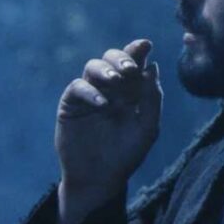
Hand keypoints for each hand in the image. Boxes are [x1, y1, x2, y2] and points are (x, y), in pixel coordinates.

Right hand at [55, 39, 162, 223]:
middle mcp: (110, 88)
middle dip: (121, 58)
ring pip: (93, 66)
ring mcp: (90, 94)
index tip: (146, 44)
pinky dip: (90, 91)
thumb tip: (152, 67)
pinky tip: (102, 103)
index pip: (134, 63)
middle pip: (112, 58)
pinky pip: (77, 87)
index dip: (138, 50)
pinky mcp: (71, 104)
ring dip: (105, 69)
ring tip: (116, 80)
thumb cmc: (126, 155)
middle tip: (130, 69)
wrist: (99, 178)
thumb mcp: (147, 129)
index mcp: (130, 90)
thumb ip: (152, 99)